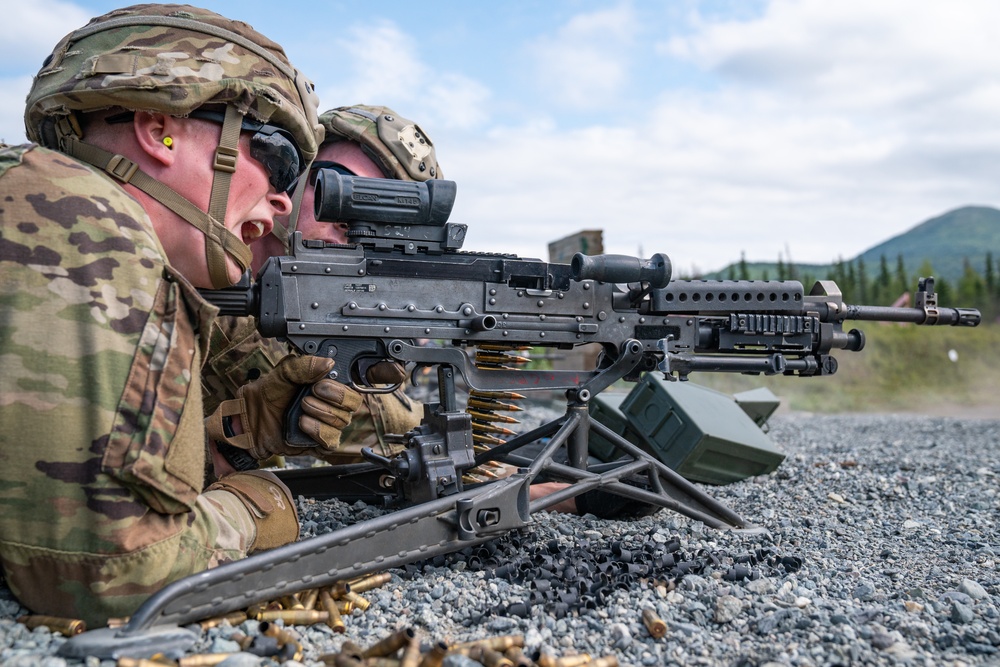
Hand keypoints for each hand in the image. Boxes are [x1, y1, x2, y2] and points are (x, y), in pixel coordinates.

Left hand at [206, 355, 361, 459]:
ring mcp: (327, 425)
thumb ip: (304, 364)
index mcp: (329, 387)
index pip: (352, 388)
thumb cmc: (268, 394)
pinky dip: (318, 431)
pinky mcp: (320, 443)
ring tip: (300, 409)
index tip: (319, 384)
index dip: (341, 388)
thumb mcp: (283, 372)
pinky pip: (331, 441)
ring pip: (341, 422)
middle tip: (309, 395)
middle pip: (352, 405)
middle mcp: (333, 406)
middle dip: (333, 399)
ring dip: (320, 414)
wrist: (250, 419)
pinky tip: (302, 424)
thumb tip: (328, 363)